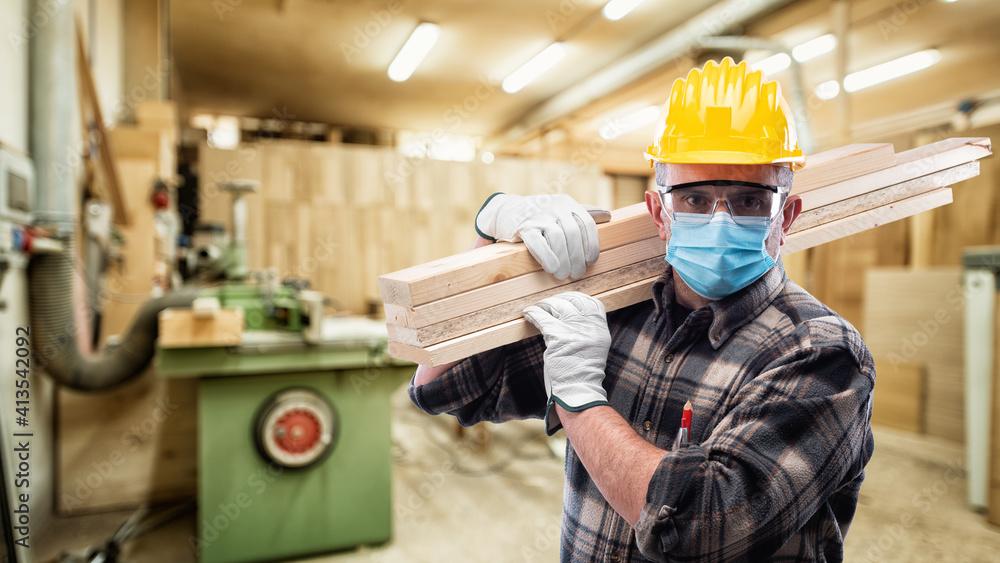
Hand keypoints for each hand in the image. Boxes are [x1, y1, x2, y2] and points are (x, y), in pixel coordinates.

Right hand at [475, 193, 608, 279]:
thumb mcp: (562, 210)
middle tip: (577, 274)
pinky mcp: (523, 227)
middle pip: (573, 233)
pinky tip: (552, 268)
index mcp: (567, 203)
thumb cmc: (539, 215)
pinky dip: (547, 257)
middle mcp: (555, 206)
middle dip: (577, 257)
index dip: (591, 244)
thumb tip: (608, 215)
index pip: (587, 223)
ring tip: (564, 275)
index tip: (591, 261)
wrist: (505, 211)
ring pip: (557, 238)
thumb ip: (584, 213)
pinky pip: (538, 242)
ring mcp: (538, 215)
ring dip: (563, 260)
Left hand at [522, 292, 611, 434]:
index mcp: (600, 329)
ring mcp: (574, 330)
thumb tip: (570, 317)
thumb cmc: (582, 373)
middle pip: (572, 301)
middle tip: (547, 303)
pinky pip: (543, 318)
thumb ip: (586, 332)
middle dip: (558, 299)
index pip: (592, 303)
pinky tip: (528, 313)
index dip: (576, 298)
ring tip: (537, 308)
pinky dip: (533, 313)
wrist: (578, 391)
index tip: (565, 299)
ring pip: (557, 306)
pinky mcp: (558, 337)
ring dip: (544, 305)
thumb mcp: (593, 348)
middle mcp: (589, 326)